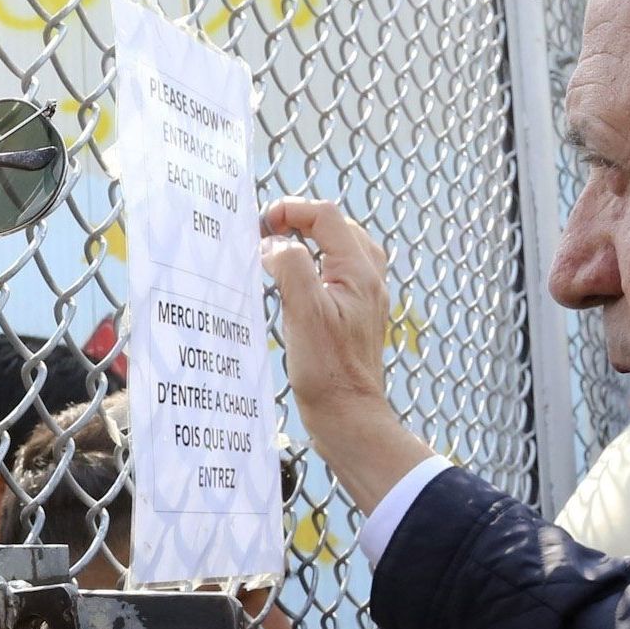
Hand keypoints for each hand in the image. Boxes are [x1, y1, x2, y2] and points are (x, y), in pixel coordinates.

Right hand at [259, 199, 430, 514]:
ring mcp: (366, 297)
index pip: (326, 216)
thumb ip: (291, 267)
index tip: (261, 225)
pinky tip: (294, 285)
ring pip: (340, 248)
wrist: (350, 418)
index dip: (291, 210)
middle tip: (266, 235)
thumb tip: (275, 246)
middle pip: (336, 226)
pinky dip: (315, 266)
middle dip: (300, 221)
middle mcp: (368, 279)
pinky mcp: (357, 315)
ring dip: (309, 242)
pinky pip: (338, 273)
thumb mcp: (304, 313)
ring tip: (279, 254)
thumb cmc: (328, 372)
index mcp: (358, 271)